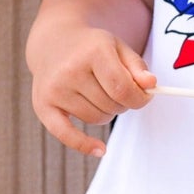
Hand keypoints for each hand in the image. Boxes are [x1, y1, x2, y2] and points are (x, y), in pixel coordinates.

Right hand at [30, 24, 154, 158]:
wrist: (52, 43)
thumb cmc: (89, 48)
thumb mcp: (117, 48)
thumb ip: (137, 67)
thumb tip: (151, 85)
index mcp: (93, 52)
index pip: (123, 89)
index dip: (139, 99)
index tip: (144, 97)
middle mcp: (70, 70)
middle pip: (111, 105)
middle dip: (121, 102)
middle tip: (115, 89)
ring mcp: (55, 89)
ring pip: (96, 119)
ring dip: (105, 112)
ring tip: (97, 94)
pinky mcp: (43, 105)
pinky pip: (66, 135)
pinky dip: (84, 145)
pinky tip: (100, 150)